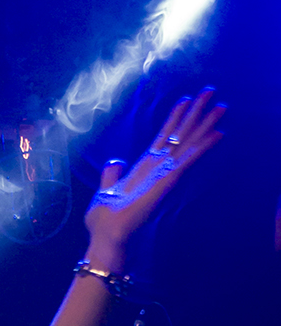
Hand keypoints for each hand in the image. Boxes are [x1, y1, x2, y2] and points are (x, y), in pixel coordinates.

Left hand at [84, 88, 225, 265]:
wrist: (106, 235)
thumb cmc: (104, 219)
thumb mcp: (105, 189)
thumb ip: (111, 174)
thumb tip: (115, 161)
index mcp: (144, 167)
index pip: (163, 137)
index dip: (174, 118)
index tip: (185, 98)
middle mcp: (157, 168)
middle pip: (180, 135)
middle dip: (195, 113)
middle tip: (211, 90)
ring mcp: (163, 174)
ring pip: (188, 143)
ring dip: (205, 124)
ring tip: (222, 105)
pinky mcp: (166, 182)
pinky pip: (187, 160)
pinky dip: (202, 146)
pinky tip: (217, 133)